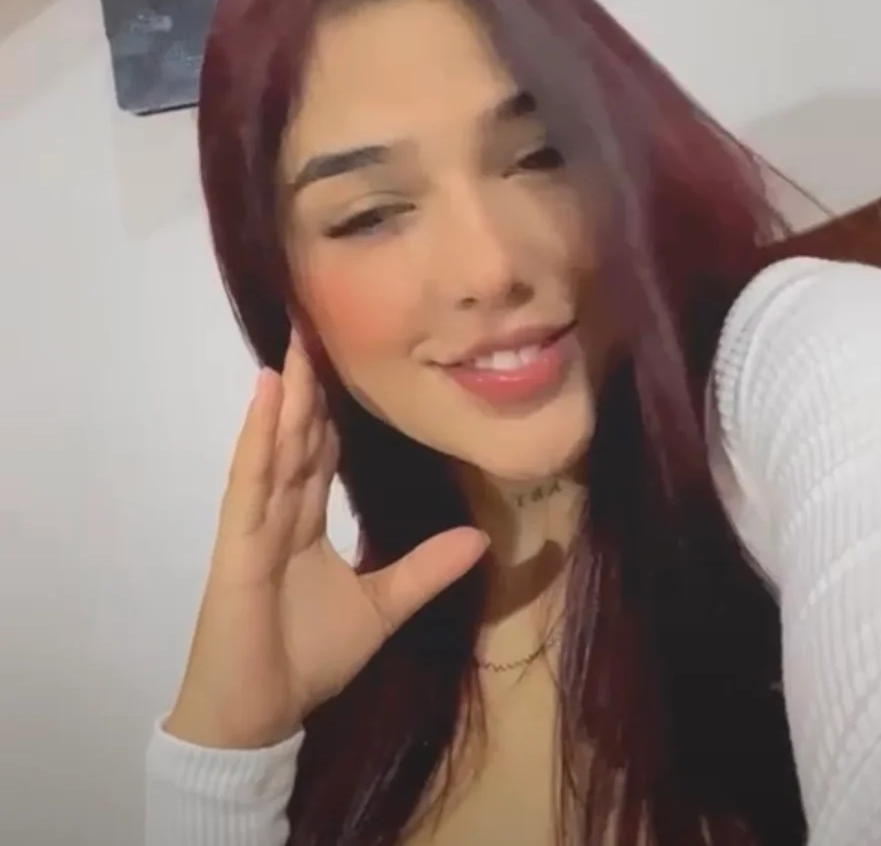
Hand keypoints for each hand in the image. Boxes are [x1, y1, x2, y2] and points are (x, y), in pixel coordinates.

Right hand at [165, 334, 487, 749]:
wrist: (259, 715)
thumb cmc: (306, 659)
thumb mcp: (383, 607)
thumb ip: (425, 571)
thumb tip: (482, 539)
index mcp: (303, 524)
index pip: (322, 453)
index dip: (334, 409)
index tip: (350, 361)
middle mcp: (278, 512)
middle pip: (299, 436)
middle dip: (311, 384)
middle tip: (320, 325)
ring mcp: (255, 522)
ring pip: (278, 445)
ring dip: (290, 394)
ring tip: (300, 342)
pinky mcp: (238, 542)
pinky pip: (251, 480)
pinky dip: (261, 436)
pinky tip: (270, 394)